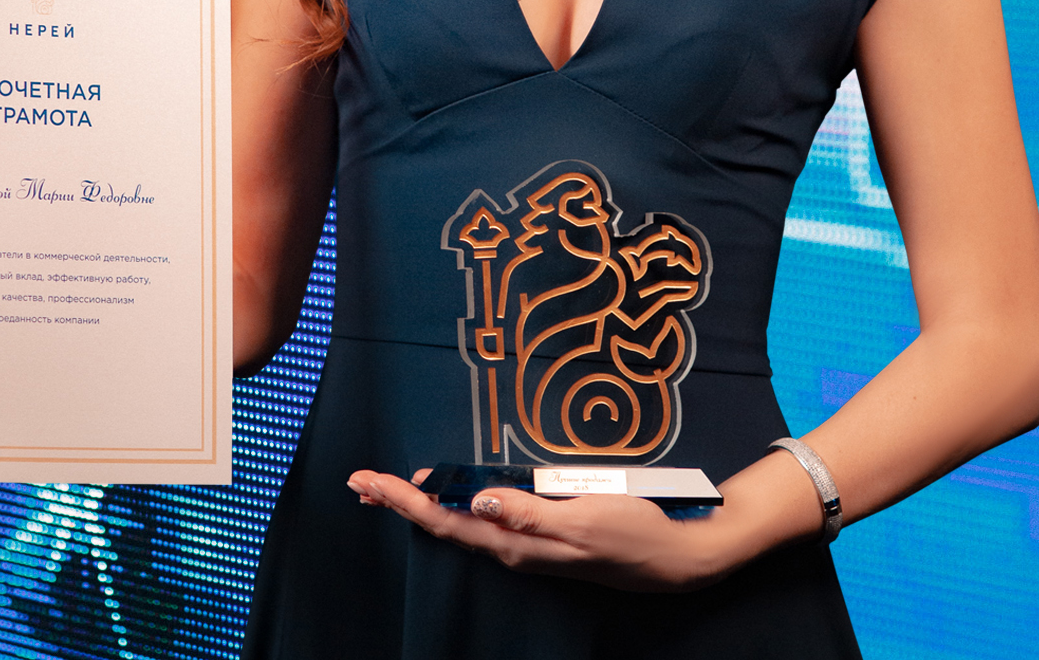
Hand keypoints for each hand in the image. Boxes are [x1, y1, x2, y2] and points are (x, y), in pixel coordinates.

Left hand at [344, 468, 762, 592]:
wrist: (677, 556)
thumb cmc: (634, 533)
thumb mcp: (584, 518)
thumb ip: (528, 512)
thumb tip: (477, 502)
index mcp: (517, 544)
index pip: (446, 521)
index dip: (403, 501)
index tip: (368, 482)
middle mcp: (515, 548)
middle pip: (444, 523)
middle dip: (401, 501)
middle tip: (362, 481)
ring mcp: (529, 545)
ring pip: (464, 523)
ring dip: (426, 503)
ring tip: (392, 487)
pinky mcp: (545, 536)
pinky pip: (490, 521)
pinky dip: (461, 505)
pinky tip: (454, 496)